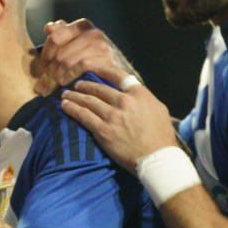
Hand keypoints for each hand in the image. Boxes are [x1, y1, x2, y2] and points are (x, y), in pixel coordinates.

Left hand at [31, 19, 136, 96]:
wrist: (117, 75)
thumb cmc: (92, 59)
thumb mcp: (76, 44)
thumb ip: (61, 34)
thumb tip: (48, 28)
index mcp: (83, 26)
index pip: (55, 37)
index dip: (46, 54)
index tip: (43, 66)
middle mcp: (94, 33)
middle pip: (60, 52)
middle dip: (49, 69)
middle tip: (44, 81)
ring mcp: (102, 47)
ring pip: (68, 60)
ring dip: (56, 76)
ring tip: (52, 85)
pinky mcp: (107, 61)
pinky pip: (80, 67)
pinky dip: (69, 76)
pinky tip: (65, 83)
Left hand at [58, 62, 177, 168]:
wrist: (156, 158)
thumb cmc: (162, 136)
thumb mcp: (159, 109)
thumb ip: (144, 99)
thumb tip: (134, 94)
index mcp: (139, 94)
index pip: (118, 76)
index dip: (103, 70)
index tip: (92, 68)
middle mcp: (124, 102)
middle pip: (99, 89)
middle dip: (84, 86)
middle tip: (76, 85)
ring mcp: (112, 116)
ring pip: (88, 101)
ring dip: (75, 96)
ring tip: (66, 94)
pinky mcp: (103, 130)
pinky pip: (83, 116)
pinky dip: (72, 109)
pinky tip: (65, 105)